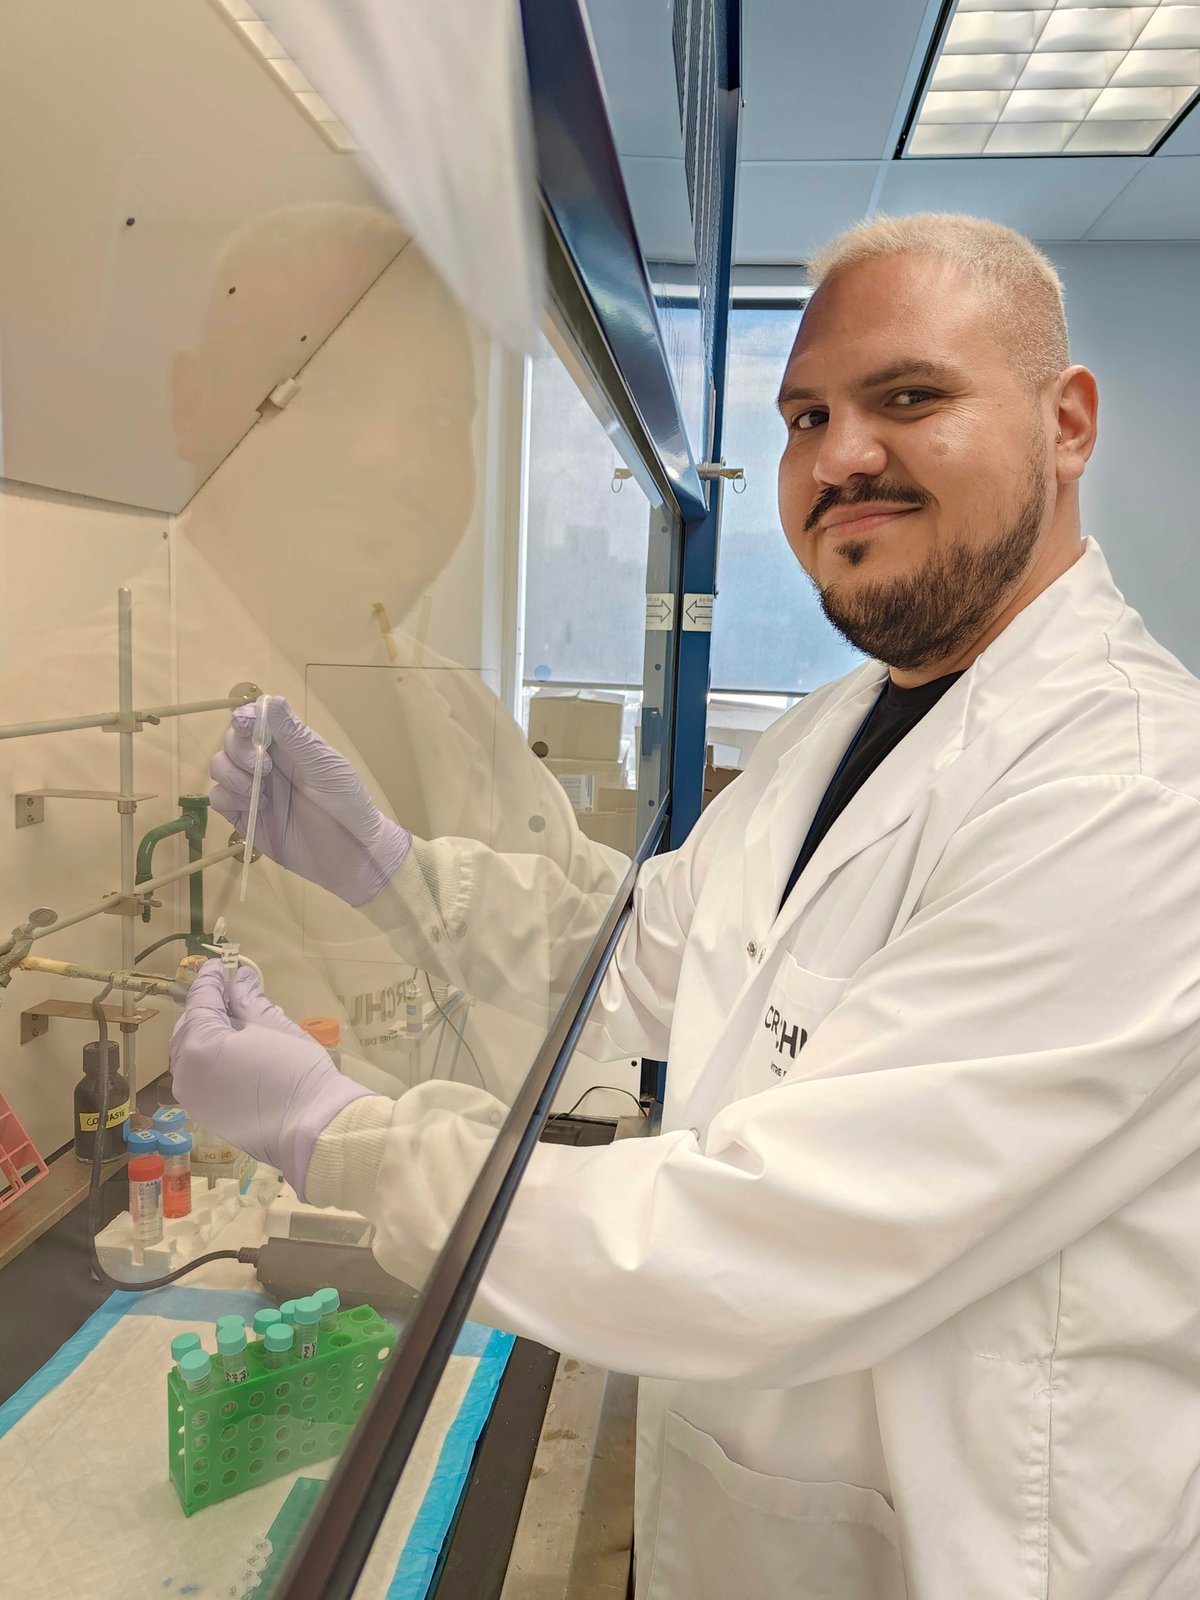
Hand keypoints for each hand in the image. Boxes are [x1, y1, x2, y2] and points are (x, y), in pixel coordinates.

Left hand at [170, 961, 370, 1197]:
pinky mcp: (203, 1114)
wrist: (310, 1129)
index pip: (200, 1001)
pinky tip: (230, 1053)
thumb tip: (241, 977)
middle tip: (228, 993)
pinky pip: (196, 1077)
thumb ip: (249, 999)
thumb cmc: (294, 1071)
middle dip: (205, 1008)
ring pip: (188, 1054)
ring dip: (204, 1034)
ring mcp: (191, 1097)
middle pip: (188, 1028)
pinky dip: (207, 1059)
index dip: (211, 979)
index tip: (219, 964)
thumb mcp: (273, 1025)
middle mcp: (184, 1072)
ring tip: (230, 1023)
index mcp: (200, 1044)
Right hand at [209, 698, 410, 906]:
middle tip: (264, 768)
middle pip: (231, 742)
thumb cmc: (346, 802)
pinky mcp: (244, 817)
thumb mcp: (323, 764)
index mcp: (288, 745)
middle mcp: (266, 764)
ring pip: (219, 767)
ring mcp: (253, 790)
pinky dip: (228, 798)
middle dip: (239, 750)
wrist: (350, 853)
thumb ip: (294, 735)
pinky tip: (254, 808)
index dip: (244, 720)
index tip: (245, 726)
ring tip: (258, 791)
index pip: (254, 721)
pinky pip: (218, 799)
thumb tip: (271, 699)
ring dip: (231, 774)